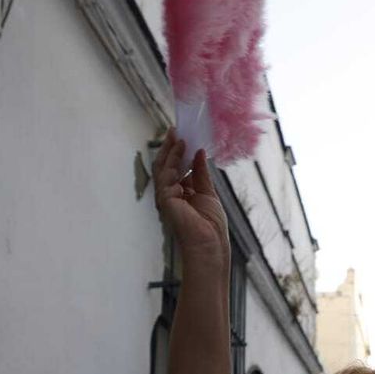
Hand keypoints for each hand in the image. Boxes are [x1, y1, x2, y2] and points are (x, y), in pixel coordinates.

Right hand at [151, 129, 226, 261]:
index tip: (183, 136)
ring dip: (170, 151)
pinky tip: (182, 150)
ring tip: (178, 136)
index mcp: (180, 193)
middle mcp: (170, 194)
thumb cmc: (210, 225)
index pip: (175, 169)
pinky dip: (173, 161)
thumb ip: (201, 173)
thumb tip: (198, 153)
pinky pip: (166, 176)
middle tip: (174, 130)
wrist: (210, 243)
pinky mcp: (165, 199)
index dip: (178, 153)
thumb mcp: (208, 193)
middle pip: (166, 166)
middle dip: (169, 148)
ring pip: (163, 169)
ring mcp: (166, 197)